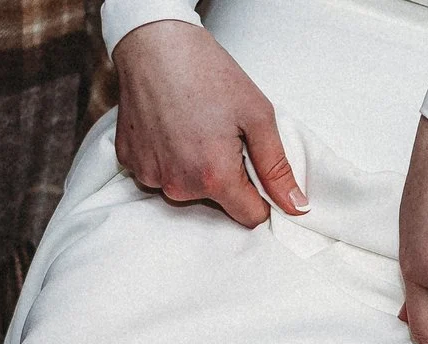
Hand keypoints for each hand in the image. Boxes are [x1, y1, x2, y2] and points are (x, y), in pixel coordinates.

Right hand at [112, 20, 305, 227]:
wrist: (155, 42)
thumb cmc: (208, 72)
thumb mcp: (257, 115)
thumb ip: (277, 167)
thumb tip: (297, 207)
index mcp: (214, 177)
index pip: (249, 216)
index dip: (259, 195)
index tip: (254, 167)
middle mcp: (178, 185)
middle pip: (215, 202)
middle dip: (223, 176)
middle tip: (219, 133)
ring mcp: (149, 175)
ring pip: (185, 189)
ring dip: (192, 167)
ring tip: (191, 127)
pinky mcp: (130, 161)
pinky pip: (158, 173)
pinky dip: (166, 156)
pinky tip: (168, 126)